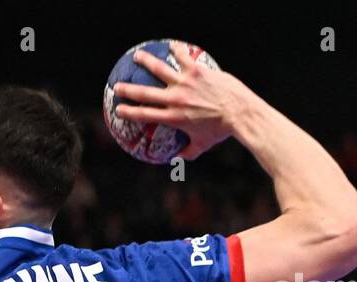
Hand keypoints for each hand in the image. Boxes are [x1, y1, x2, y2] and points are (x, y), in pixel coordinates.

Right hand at [113, 40, 251, 159]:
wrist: (240, 113)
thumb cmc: (221, 131)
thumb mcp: (202, 145)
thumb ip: (188, 152)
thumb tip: (177, 160)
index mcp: (173, 117)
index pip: (144, 114)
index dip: (128, 111)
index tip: (118, 108)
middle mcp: (175, 99)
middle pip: (144, 92)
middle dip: (128, 89)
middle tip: (116, 86)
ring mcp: (185, 83)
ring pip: (160, 69)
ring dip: (145, 61)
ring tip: (136, 56)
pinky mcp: (197, 71)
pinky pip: (183, 58)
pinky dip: (176, 51)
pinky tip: (171, 46)